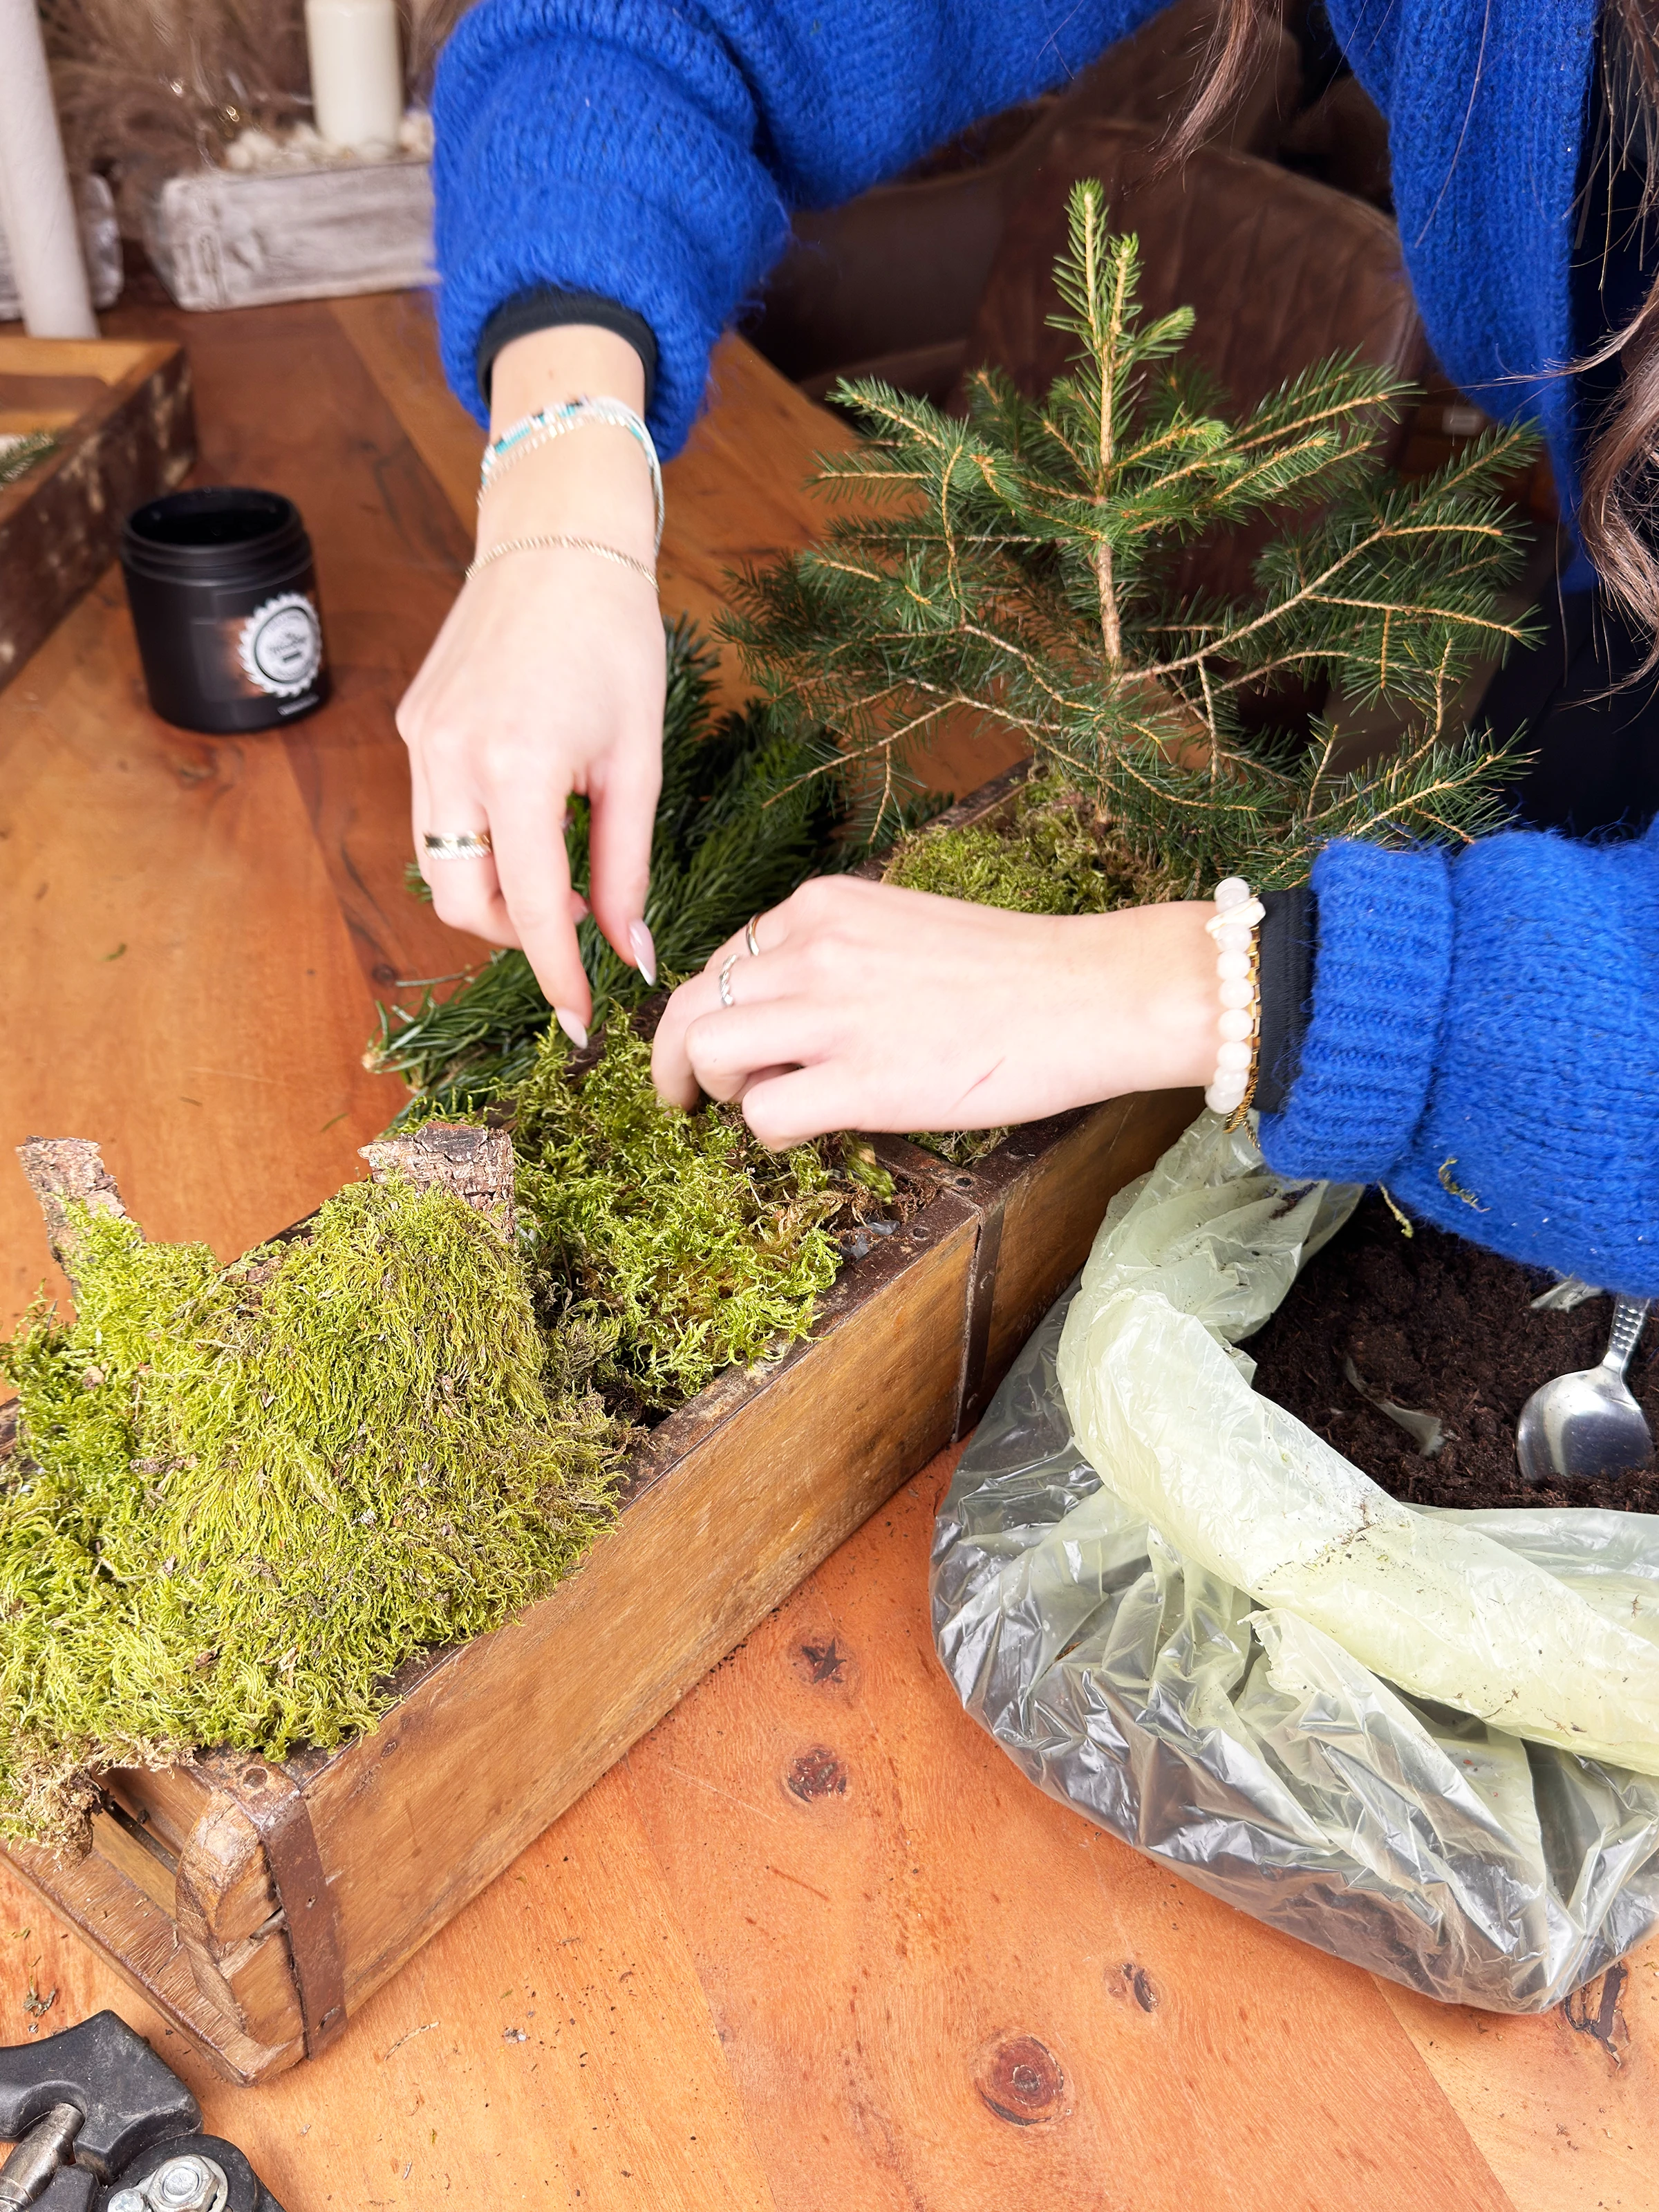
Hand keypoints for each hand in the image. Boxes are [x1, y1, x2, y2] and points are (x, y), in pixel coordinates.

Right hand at [396, 326, 663, 1040]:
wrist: (557, 540)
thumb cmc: (615, 641)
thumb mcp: (637, 760)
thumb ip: (627, 866)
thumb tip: (632, 954)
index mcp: (519, 766)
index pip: (531, 907)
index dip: (558, 974)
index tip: (583, 1022)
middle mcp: (452, 758)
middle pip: (464, 903)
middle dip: (516, 935)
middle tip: (574, 922)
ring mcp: (421, 741)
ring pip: (439, 866)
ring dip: (493, 892)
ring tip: (554, 872)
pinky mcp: (412, 725)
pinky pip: (434, 816)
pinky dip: (478, 841)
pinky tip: (527, 816)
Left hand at [650, 876, 1217, 1146]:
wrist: (1089, 993)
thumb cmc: (1013, 968)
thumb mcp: (903, 925)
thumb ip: (839, 951)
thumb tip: (792, 1003)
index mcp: (823, 907)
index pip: (723, 959)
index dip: (709, 1009)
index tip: (719, 1043)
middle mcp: (813, 950)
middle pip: (689, 1005)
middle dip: (672, 1058)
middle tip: (683, 1097)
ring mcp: (832, 1016)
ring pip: (705, 1052)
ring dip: (713, 1091)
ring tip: (748, 1109)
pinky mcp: (860, 1083)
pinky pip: (762, 1115)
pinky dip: (767, 1131)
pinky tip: (804, 1130)